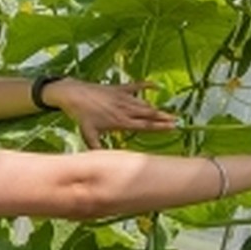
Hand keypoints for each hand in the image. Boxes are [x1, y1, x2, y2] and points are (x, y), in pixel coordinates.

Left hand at [51, 79, 177, 148]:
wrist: (73, 94)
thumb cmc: (81, 115)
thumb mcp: (89, 135)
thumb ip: (97, 149)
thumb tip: (100, 164)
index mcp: (121, 122)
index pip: (145, 125)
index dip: (160, 127)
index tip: (172, 127)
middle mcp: (125, 110)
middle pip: (149, 114)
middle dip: (163, 118)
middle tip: (177, 121)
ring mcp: (123, 98)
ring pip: (144, 104)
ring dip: (157, 108)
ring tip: (168, 112)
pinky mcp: (119, 88)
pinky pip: (136, 85)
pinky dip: (147, 85)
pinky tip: (157, 86)